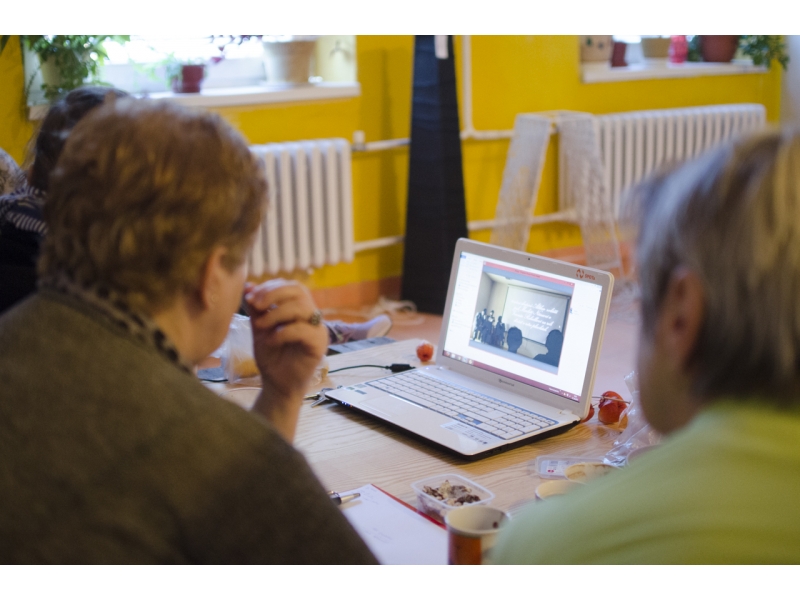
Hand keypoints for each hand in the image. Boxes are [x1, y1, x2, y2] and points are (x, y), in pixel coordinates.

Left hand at [243, 279, 328, 403]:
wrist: (277, 384)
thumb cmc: (272, 357)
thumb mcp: (260, 328)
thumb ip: (257, 308)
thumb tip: (248, 285)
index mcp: (300, 309)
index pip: (291, 286)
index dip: (271, 287)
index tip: (250, 296)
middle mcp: (312, 316)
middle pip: (300, 290)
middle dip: (274, 294)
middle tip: (256, 305)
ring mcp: (318, 330)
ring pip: (302, 307)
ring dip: (276, 313)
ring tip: (260, 325)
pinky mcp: (319, 345)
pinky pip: (304, 330)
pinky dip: (284, 332)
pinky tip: (271, 340)